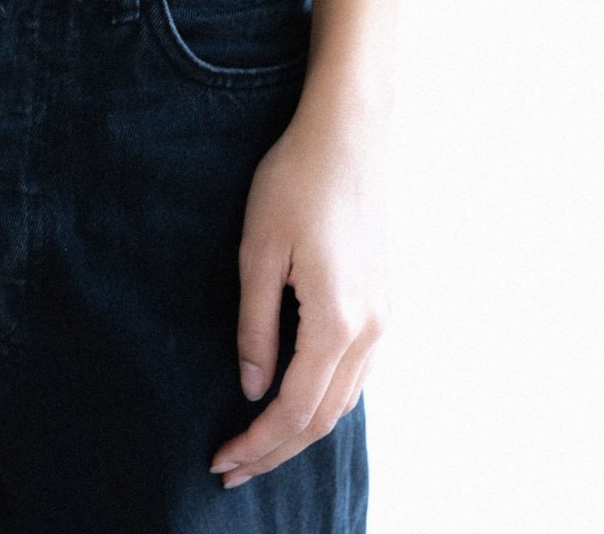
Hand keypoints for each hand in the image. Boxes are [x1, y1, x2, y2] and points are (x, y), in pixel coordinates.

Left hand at [210, 101, 388, 489]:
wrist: (348, 134)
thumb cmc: (295, 181)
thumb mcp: (258, 252)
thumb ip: (255, 327)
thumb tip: (252, 389)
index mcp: (336, 321)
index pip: (293, 409)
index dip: (256, 443)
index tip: (221, 462)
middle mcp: (369, 329)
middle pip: (322, 417)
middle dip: (275, 450)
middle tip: (231, 470)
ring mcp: (382, 316)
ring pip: (343, 400)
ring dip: (300, 430)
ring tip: (257, 445)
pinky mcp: (383, 301)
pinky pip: (356, 373)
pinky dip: (324, 400)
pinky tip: (296, 400)